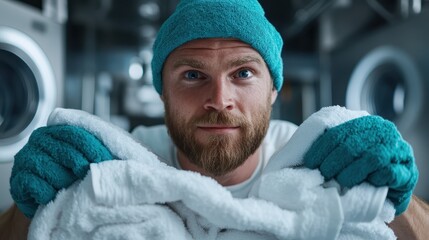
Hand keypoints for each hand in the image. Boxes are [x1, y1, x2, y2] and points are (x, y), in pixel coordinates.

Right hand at [10, 125, 113, 217]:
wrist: (43, 198)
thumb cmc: (68, 176)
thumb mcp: (82, 158)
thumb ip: (93, 149)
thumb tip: (111, 155)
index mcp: (57, 130)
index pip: (77, 134)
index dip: (93, 148)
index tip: (104, 161)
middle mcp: (40, 139)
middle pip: (67, 152)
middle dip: (81, 168)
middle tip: (86, 177)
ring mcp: (27, 157)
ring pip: (54, 171)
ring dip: (65, 183)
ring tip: (67, 188)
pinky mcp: (18, 178)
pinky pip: (38, 186)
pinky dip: (49, 194)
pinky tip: (52, 195)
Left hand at [303, 115, 417, 214]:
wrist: (389, 189)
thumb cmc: (360, 169)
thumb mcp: (344, 153)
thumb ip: (330, 147)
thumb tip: (301, 157)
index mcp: (365, 124)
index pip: (338, 132)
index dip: (321, 147)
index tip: (309, 162)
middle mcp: (383, 132)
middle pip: (353, 144)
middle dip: (333, 161)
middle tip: (323, 174)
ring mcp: (397, 150)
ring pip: (372, 157)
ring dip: (351, 171)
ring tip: (340, 181)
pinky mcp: (407, 171)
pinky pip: (389, 172)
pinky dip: (374, 179)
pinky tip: (366, 183)